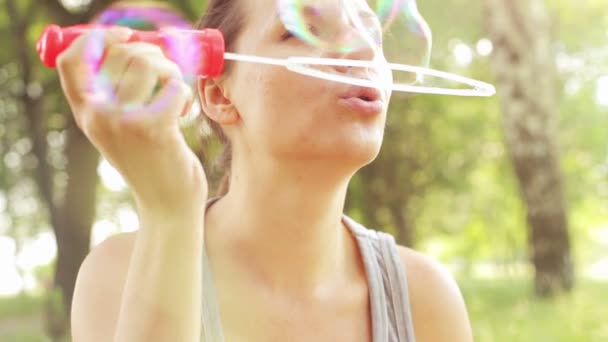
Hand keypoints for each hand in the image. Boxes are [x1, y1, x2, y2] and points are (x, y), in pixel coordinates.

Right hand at [57, 27, 208, 222]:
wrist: (165, 205)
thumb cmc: (149, 162)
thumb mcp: (118, 129)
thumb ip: (115, 95)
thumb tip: (135, 46)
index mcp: (86, 112)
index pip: (72, 60)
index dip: (99, 39)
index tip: (127, 37)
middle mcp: (98, 115)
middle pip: (119, 52)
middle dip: (153, 53)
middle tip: (167, 73)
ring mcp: (124, 121)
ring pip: (148, 62)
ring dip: (171, 70)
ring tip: (175, 92)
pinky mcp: (154, 129)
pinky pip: (174, 87)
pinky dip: (185, 95)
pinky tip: (185, 113)